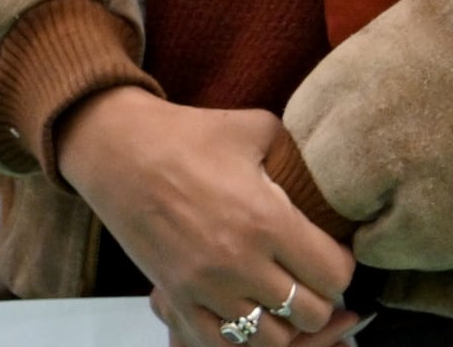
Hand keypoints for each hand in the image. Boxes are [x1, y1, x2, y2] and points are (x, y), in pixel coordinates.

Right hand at [59, 90, 360, 346]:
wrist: (113, 147)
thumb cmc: (184, 133)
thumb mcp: (252, 127)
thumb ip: (296, 151)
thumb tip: (324, 166)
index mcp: (266, 220)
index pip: (336, 275)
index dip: (340, 264)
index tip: (328, 250)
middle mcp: (241, 262)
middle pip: (312, 313)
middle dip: (317, 295)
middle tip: (304, 273)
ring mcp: (206, 286)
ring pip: (273, 337)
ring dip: (281, 319)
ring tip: (274, 293)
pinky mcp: (177, 297)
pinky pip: (223, 342)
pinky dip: (240, 332)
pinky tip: (241, 307)